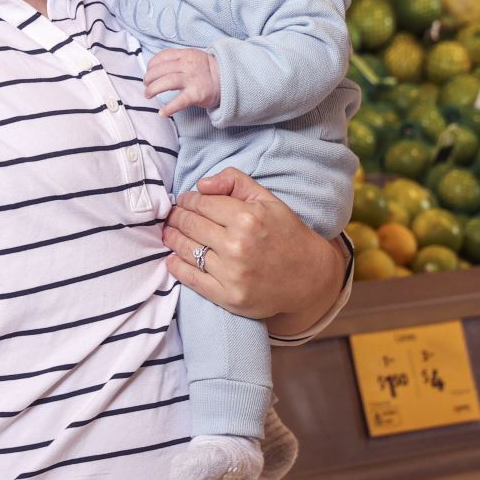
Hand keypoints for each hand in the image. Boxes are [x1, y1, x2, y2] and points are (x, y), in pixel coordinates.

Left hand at [144, 48, 220, 117]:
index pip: (162, 56)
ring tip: (148, 95)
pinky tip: (162, 113)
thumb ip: (177, 60)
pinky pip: (179, 101)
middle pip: (161, 70)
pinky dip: (168, 108)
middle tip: (146, 85)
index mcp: (185, 55)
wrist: (228, 79)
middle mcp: (187, 65)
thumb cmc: (206, 70)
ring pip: (166, 82)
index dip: (151, 65)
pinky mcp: (196, 94)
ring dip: (153, 89)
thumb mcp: (193, 57)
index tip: (148, 72)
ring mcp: (192, 80)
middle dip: (149, 78)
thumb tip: (156, 67)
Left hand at [163, 168, 346, 327]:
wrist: (309, 277)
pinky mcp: (229, 297)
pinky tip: (172, 258)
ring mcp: (232, 274)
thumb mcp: (268, 200)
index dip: (189, 200)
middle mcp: (238, 245)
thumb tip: (201, 185)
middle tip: (173, 215)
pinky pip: (192, 279)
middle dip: (178, 216)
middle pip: (191, 225)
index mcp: (248, 217)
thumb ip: (235, 182)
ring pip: (187, 250)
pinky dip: (177, 267)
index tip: (185, 200)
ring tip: (169, 232)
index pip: (203, 203)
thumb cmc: (287, 234)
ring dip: (173, 238)